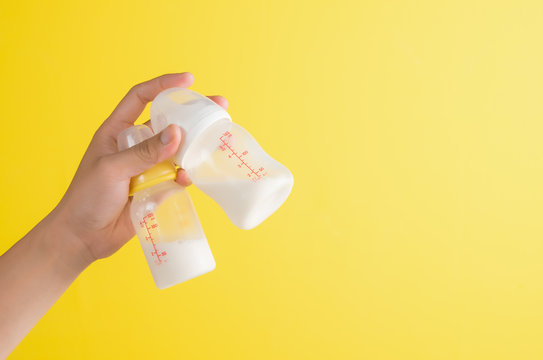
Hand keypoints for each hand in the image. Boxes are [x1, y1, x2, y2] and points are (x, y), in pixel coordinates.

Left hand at [52, 73, 227, 262]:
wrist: (83, 238)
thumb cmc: (86, 198)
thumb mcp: (112, 169)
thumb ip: (145, 152)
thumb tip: (177, 132)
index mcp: (117, 131)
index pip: (141, 97)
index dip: (163, 85)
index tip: (188, 80)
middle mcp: (134, 145)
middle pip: (167, 123)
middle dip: (192, 115)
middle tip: (219, 108)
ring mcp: (147, 167)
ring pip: (176, 151)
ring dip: (193, 148)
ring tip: (213, 144)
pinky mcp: (156, 188)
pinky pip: (177, 176)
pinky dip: (185, 176)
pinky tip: (187, 179)